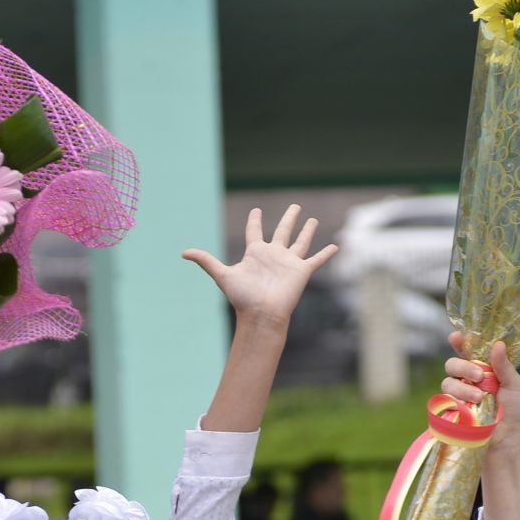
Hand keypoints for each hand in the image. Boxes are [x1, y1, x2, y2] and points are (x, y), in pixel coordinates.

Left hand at [183, 205, 338, 328]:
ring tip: (313, 219)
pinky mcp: (302, 271)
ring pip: (301, 242)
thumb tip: (183, 252)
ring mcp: (289, 263)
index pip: (255, 232)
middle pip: (282, 231)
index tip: (256, 211)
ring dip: (308, 231)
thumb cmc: (242, 297)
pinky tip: (336, 246)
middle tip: (294, 206)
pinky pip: (316, 260)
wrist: (261, 314)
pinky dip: (326, 254)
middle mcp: (273, 256)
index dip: (255, 220)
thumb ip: (206, 261)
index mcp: (256, 254)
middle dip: (288, 219)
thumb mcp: (222, 274)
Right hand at [441, 332, 519, 519]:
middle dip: (462, 367)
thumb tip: (497, 344)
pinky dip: (455, 402)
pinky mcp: (450, 413)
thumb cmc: (513, 413)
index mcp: (481, 370)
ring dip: (462, 388)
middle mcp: (466, 381)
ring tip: (479, 399)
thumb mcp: (514, 386)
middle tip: (477, 375)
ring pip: (447, 383)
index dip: (459, 343)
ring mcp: (456, 397)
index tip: (456, 338)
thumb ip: (504, 366)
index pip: (466, 351)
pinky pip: (443, 402)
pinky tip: (467, 408)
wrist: (506, 441)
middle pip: (451, 365)